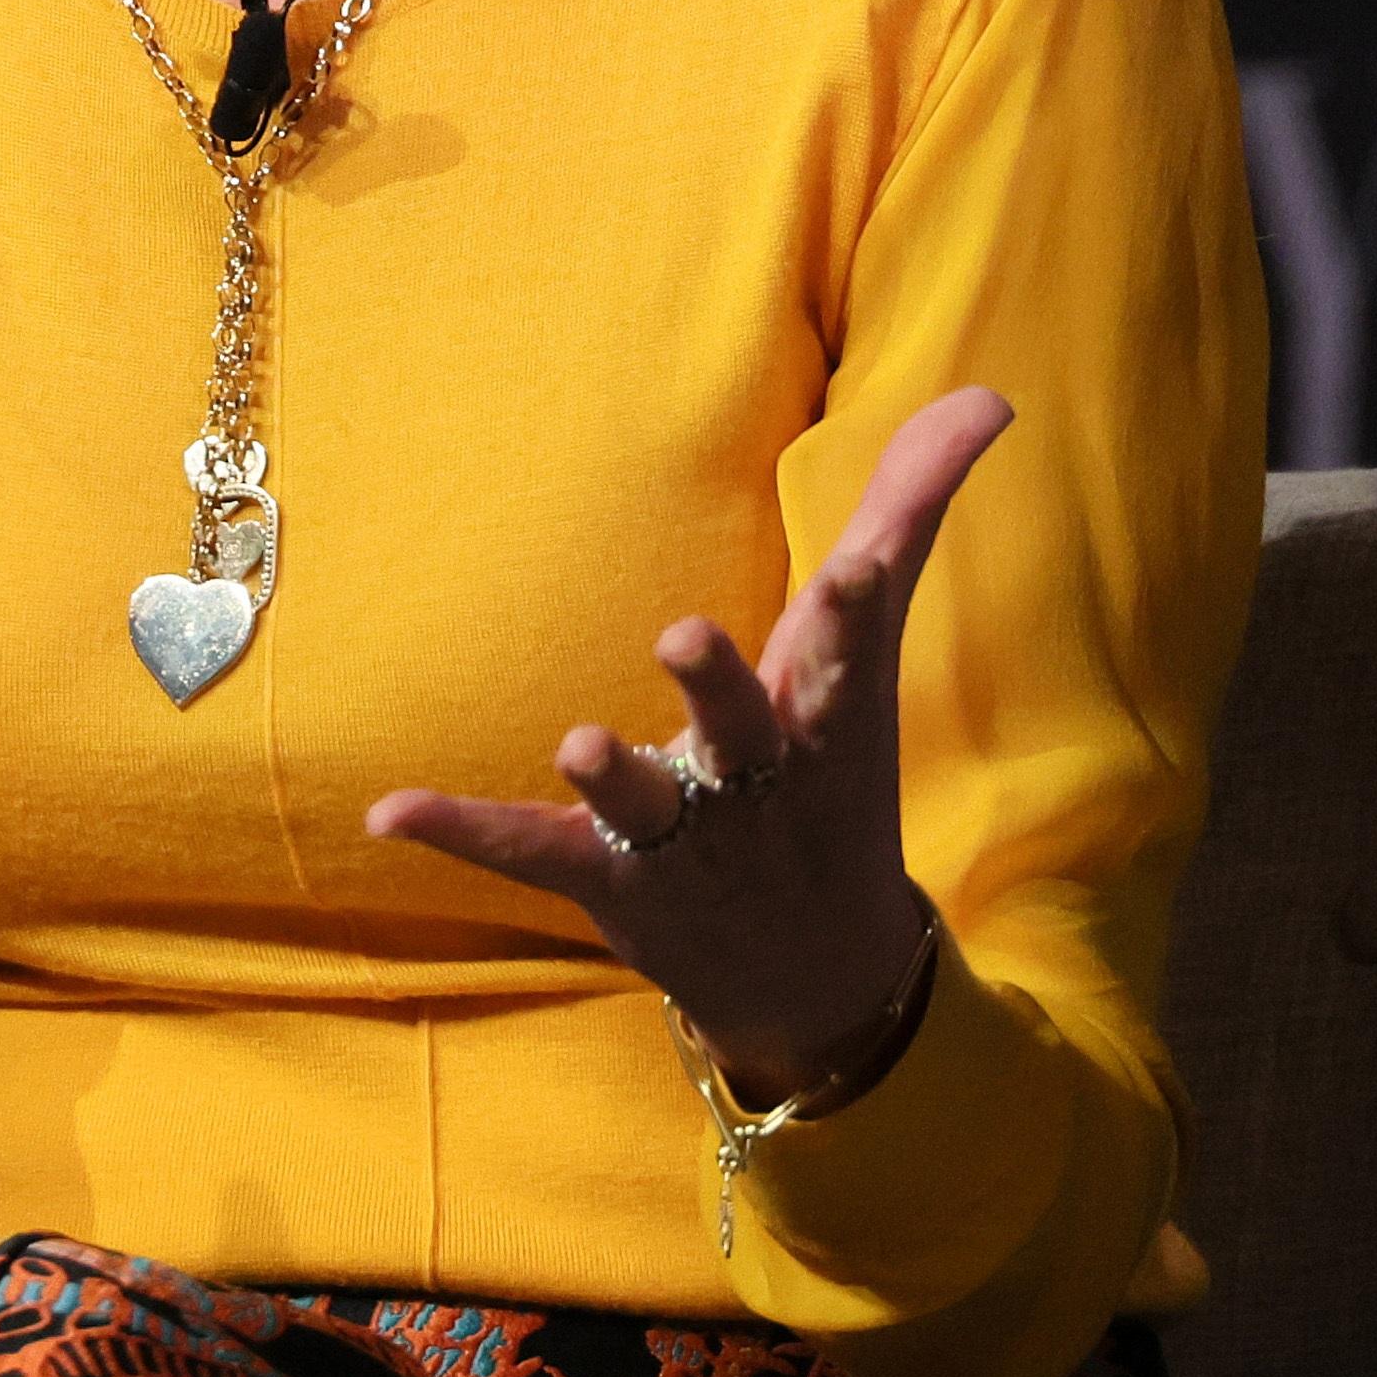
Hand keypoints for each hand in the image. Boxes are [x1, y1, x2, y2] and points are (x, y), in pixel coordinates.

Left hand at [364, 387, 1013, 1104]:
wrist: (822, 979)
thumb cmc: (836, 783)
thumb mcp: (868, 659)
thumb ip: (907, 518)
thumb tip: (989, 398)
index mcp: (822, 719)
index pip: (844, 653)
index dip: (849, 610)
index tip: (854, 569)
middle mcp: (755, 779)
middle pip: (742, 725)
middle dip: (717, 686)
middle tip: (684, 635)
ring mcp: (680, 836)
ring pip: (641, 800)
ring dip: (610, 774)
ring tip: (577, 742)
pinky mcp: (607, 880)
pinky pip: (528, 853)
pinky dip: (461, 830)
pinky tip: (388, 812)